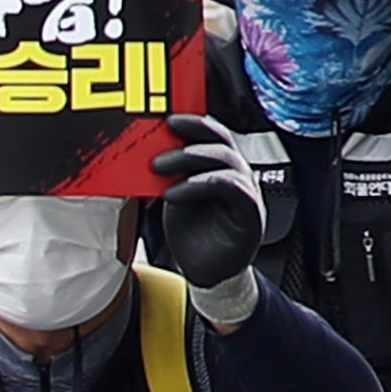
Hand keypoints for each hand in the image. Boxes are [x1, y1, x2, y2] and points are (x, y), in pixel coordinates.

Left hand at [147, 123, 272, 300]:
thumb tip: (139, 154)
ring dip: (191, 158)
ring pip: (226, 161)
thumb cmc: (194, 234)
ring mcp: (247, 193)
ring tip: (159, 167)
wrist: (208, 272)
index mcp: (221, 168)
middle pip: (222, 142)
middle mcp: (238, 176)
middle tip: (160, 140)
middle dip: (191, 136)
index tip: (168, 118)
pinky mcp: (251, 214)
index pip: (214, 135)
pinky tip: (175, 192)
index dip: (195, 123)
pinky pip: (231, 189)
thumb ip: (167, 176)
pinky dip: (200, 185)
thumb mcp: (174, 197)